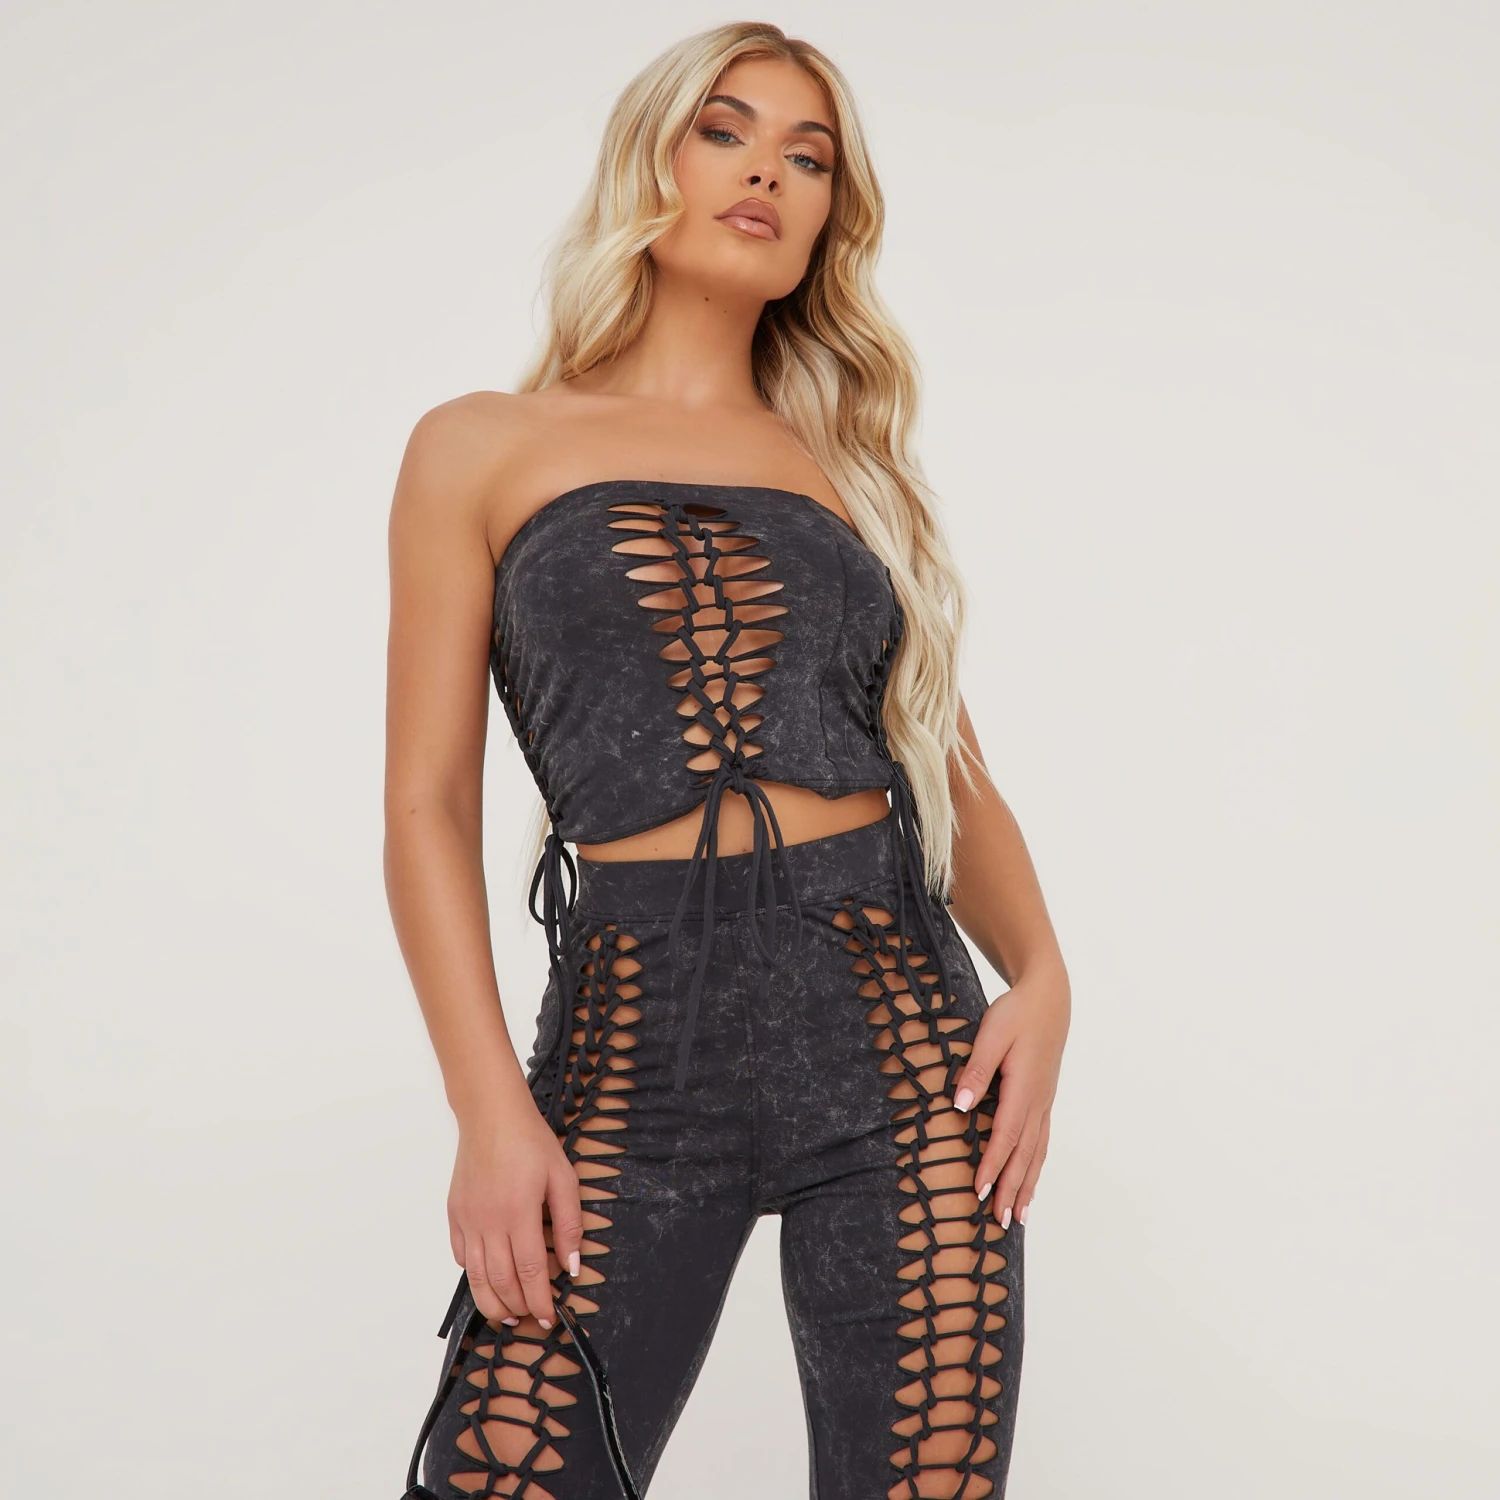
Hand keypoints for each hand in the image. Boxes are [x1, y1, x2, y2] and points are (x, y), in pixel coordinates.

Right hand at [448, 1087, 583, 1330]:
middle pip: (501, 1282)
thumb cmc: (530, 1141)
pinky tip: (487, 1280)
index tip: (549, 1317)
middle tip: (532, 1317)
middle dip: (518, 1308)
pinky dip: (473, 1275)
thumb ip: (569, 1223)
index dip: (539, 1301)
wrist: (491, 1115)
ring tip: (507, 1316)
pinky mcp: (454, 1215)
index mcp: (519, 1213)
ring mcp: (467, 1220)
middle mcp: (488, 1222)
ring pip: (476, 1278)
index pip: (529, 1273)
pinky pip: (460, 1257)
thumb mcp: (562, 1177)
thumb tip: (572, 1265)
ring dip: (492, 1303)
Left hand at [952, 959, 1069, 1227]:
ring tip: (1020, 1216)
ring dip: (1027, 1184)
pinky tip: (1031, 1180)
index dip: (993, 1165)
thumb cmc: (1016, 1014)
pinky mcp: (1045, 1099)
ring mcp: (1044, 1102)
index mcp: (1023, 1088)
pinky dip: (1036, 1165)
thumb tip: (959, 1106)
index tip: (980, 1191)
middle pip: (1024, 1153)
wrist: (1048, 999)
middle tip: (1001, 1220)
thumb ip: (975, 1071)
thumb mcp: (990, 1035)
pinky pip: (1042, 1141)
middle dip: (1012, 1188)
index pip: (1005, 1135)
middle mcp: (1037, 1101)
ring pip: (1036, 1152)